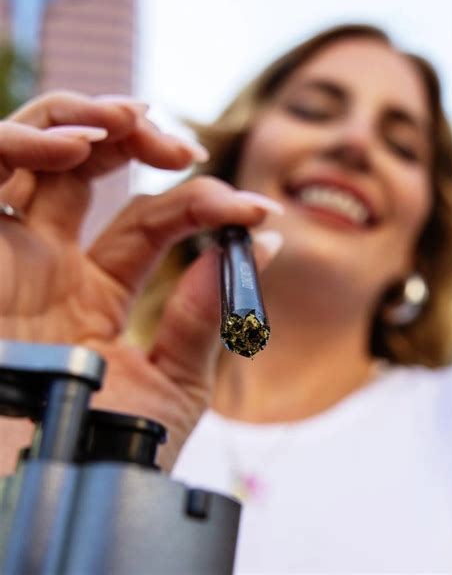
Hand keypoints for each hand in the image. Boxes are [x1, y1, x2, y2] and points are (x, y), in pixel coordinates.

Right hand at [0, 92, 282, 470]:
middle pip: (90, 172)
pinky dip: (25, 143)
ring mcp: (8, 254)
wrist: (51, 497)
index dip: (203, 208)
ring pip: (38, 155)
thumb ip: (208, 316)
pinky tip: (82, 143)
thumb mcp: (175, 382)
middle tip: (191, 148)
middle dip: (141, 144)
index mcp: (95, 292)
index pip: (151, 222)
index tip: (258, 215)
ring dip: (87, 124)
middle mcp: (48, 265)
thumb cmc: (111, 452)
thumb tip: (255, 252)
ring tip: (142, 121)